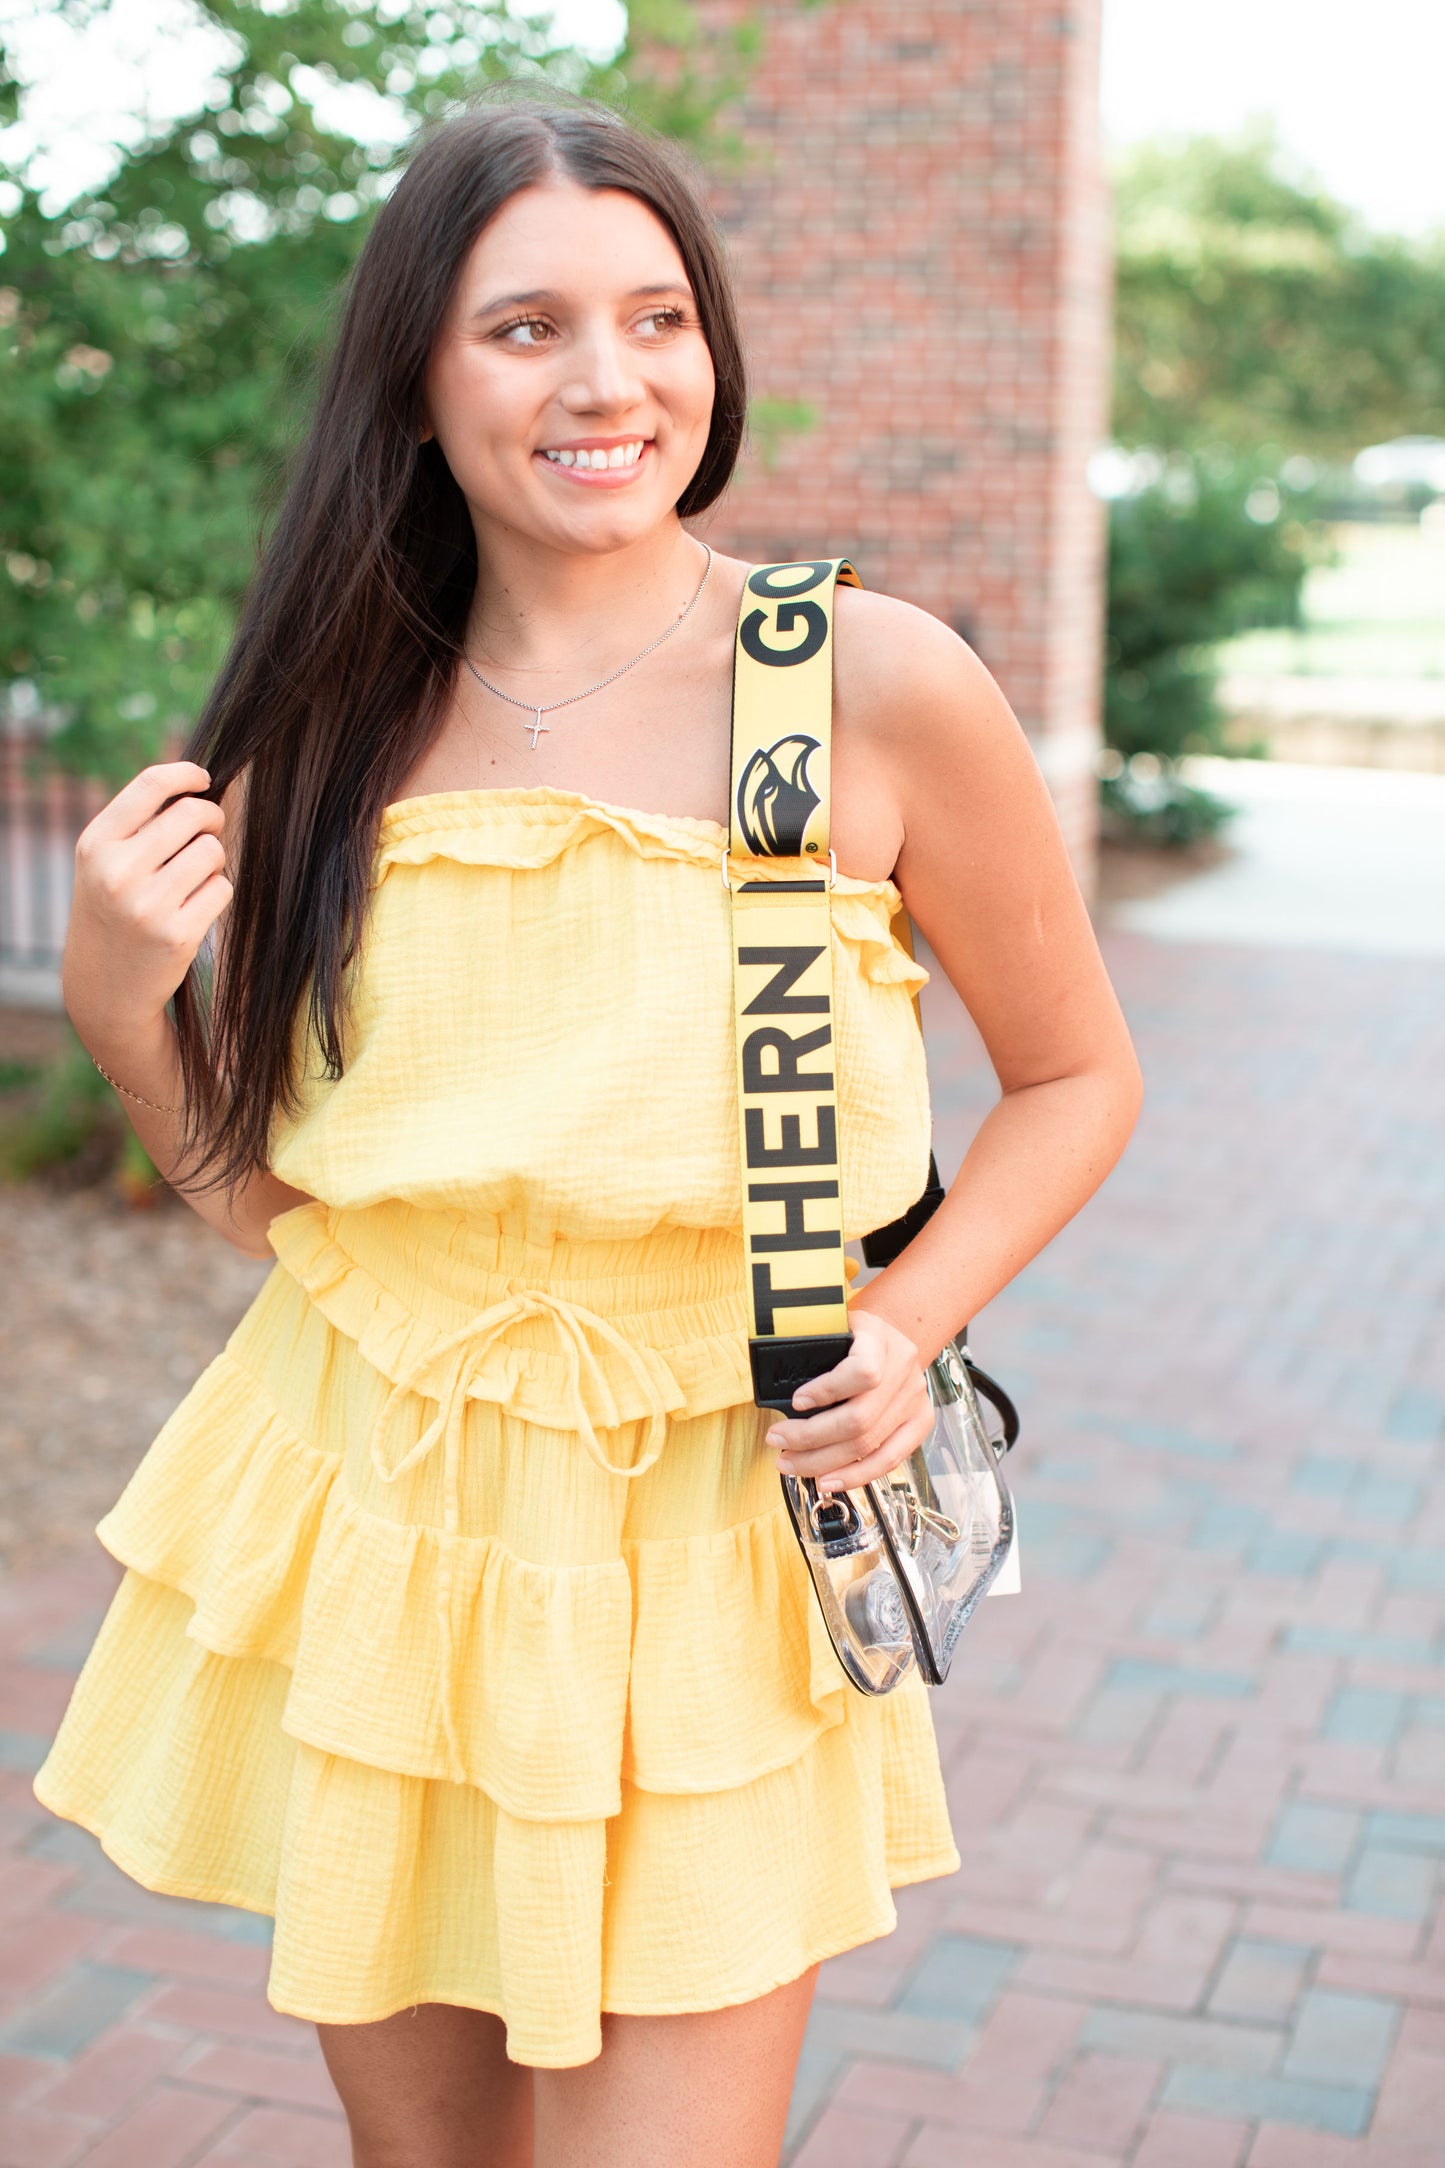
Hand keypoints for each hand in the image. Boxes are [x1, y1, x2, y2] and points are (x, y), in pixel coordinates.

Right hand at [63, 760, 230, 1052]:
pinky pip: (222, 888)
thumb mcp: (105, 862)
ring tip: (193, 878)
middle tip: (208, 832)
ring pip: (213, 851)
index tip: (204, 779)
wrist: (104, 985)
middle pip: (192, 814)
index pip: (150, 785)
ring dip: (213, 860)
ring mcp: (147, 905)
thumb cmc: (113, 909)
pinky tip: (195, 907)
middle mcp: (117, 871)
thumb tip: (201, 784)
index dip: (186, 774)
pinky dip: (217, 892)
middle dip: (211, 818)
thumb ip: (140, 823)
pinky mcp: (177, 935)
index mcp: (96, 844)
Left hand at [764, 1308, 933, 1494]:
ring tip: (791, 1464)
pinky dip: (855, 1475)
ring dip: (824, 1461)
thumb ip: (810, 1347)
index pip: (863, 1371)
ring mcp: (915, 1398)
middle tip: (777, 1440)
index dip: (828, 1391)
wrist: (888, 1338)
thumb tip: (775, 1385)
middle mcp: (903, 1368)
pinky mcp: (920, 1422)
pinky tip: (827, 1479)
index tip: (796, 1402)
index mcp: (880, 1338)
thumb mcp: (833, 1325)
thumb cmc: (852, 1336)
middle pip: (860, 1418)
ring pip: (869, 1444)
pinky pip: (889, 1460)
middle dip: (810, 1437)